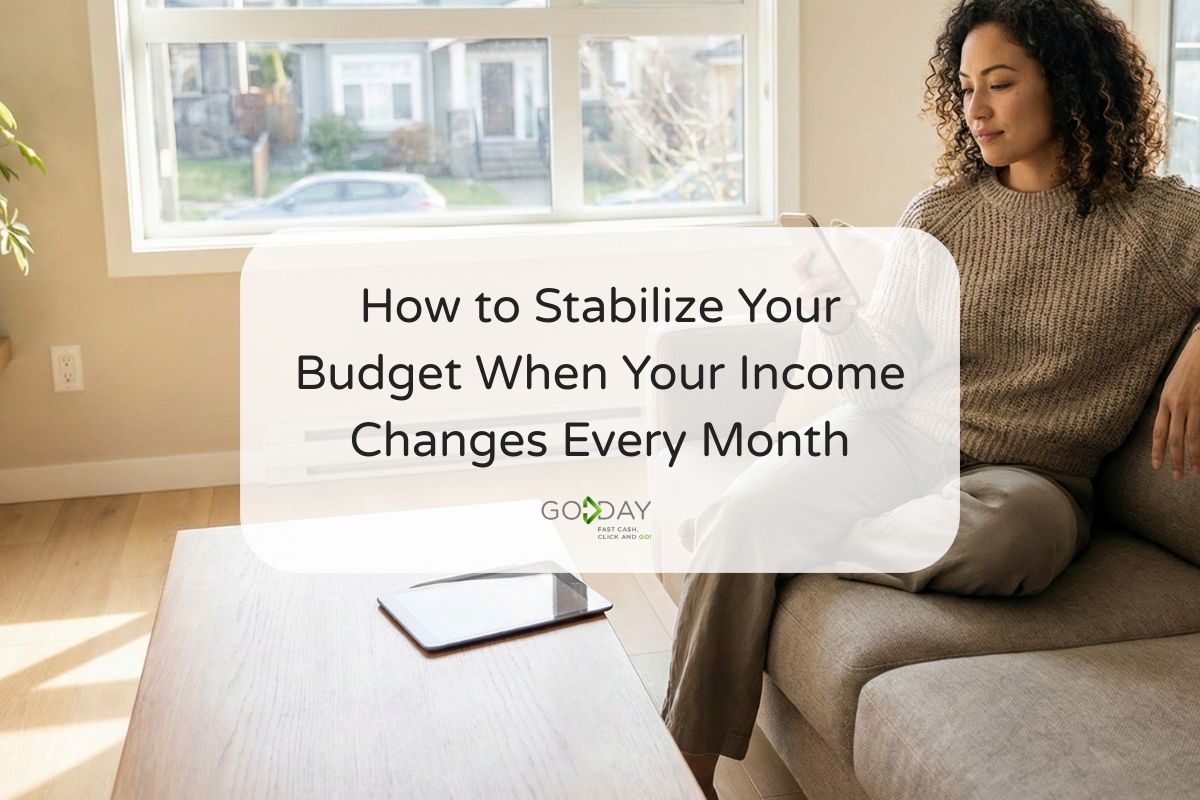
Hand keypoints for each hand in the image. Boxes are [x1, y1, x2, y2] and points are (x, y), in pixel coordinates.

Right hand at [790, 249, 859, 334]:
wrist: (830, 318)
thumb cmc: (828, 293)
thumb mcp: (828, 283)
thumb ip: (830, 274)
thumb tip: (842, 271)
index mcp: (805, 280)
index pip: (798, 267)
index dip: (801, 259)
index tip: (809, 252)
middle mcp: (804, 293)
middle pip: (811, 283)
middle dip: (824, 279)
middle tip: (837, 275)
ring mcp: (810, 307)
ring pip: (823, 299)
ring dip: (838, 293)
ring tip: (850, 289)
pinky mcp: (821, 318)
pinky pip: (837, 311)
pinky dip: (852, 306)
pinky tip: (862, 301)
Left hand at [1152, 330, 1199, 478]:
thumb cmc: (1189, 366)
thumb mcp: (1173, 385)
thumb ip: (1171, 404)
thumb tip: (1171, 423)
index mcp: (1165, 400)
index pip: (1159, 431)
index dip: (1157, 450)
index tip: (1157, 466)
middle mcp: (1177, 404)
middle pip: (1174, 439)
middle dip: (1175, 460)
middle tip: (1176, 477)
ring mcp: (1193, 404)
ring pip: (1192, 437)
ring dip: (1194, 457)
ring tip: (1195, 471)